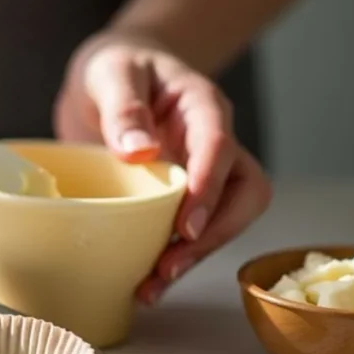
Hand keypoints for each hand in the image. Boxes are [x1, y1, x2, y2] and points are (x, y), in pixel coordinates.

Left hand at [54, 31, 271, 303]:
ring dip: (197, 256)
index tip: (184, 226)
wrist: (112, 77)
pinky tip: (147, 283)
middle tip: (170, 265)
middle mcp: (215, 142)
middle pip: (242, 192)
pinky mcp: (185, 198)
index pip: (218, 146)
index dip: (207, 189)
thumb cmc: (116, 67)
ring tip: (153, 285)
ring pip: (228, 219)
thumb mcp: (111, 74)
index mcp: (201, 106)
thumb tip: (140, 152)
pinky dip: (176, 259)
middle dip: (213, 233)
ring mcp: (206, 172)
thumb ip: (123, 108)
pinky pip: (195, 232)